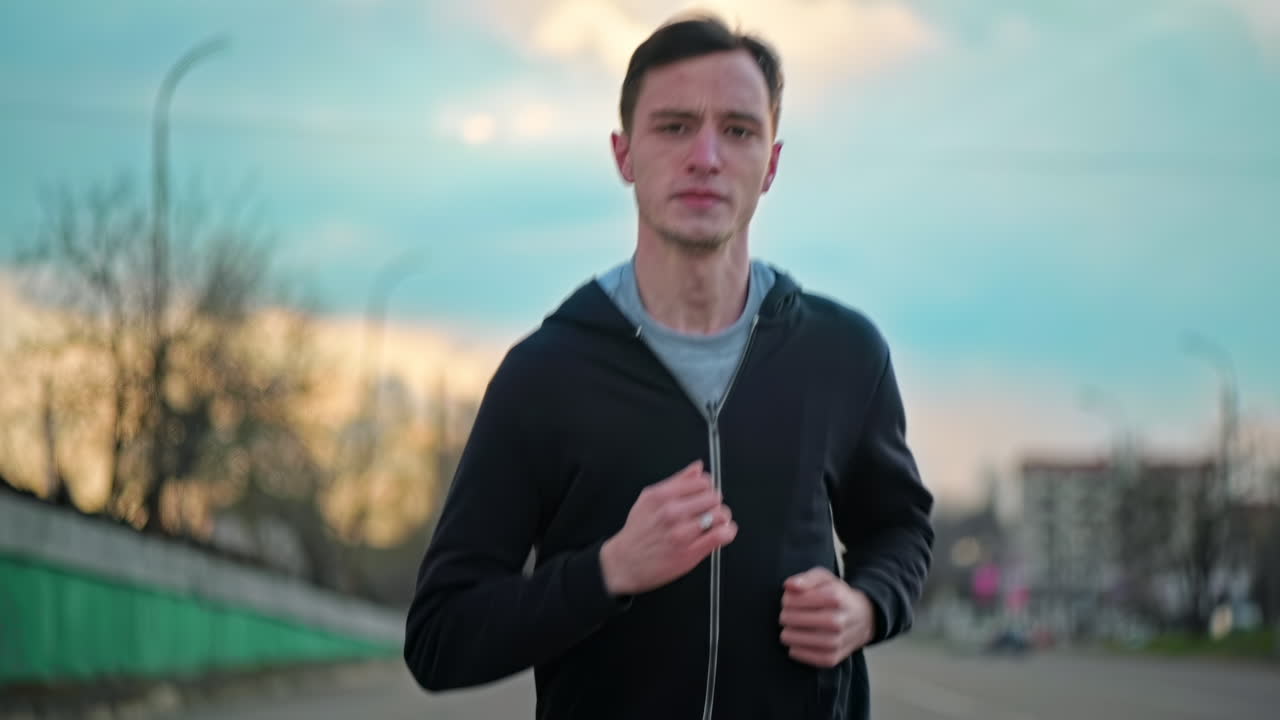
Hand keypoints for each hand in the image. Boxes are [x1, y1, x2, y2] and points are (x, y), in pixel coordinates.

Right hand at [600, 460, 736, 595]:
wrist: (625, 563)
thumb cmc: (638, 532)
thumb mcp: (648, 499)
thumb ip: (676, 481)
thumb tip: (697, 468)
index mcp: (662, 496)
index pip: (703, 482)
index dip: (707, 488)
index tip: (705, 494)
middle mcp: (672, 513)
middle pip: (714, 497)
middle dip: (714, 503)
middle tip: (709, 509)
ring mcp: (682, 533)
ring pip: (720, 515)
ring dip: (722, 518)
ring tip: (715, 522)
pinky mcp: (690, 552)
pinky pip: (720, 536)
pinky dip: (727, 532)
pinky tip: (722, 532)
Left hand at [779, 567, 874, 667]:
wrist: (864, 617)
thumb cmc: (837, 595)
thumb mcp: (824, 578)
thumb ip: (806, 578)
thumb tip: (788, 585)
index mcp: (835, 597)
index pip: (797, 600)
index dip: (787, 600)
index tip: (788, 600)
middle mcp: (838, 620)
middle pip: (796, 620)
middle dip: (785, 617)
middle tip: (786, 616)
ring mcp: (838, 640)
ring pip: (803, 640)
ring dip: (789, 635)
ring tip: (788, 630)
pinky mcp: (835, 656)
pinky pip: (811, 658)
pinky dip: (799, 652)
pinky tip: (795, 644)